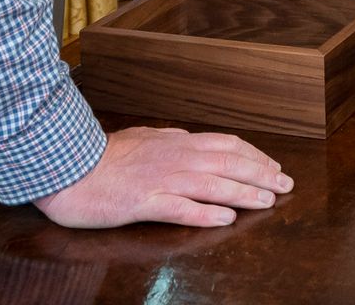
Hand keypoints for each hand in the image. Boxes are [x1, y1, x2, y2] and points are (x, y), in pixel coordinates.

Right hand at [32, 125, 291, 227]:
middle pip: (228, 163)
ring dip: (244, 192)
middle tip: (286, 184)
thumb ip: (168, 139)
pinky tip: (226, 218)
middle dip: (261, 173)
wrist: (68, 169)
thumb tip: (188, 137)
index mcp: (176, 142)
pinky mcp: (145, 202)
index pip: (226, 145)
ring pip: (213, 184)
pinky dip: (206, 212)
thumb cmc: (102, 156)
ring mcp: (161, 180)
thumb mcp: (143, 138)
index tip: (273, 165)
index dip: (254, 155)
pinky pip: (181, 208)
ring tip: (268, 200)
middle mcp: (175, 157)